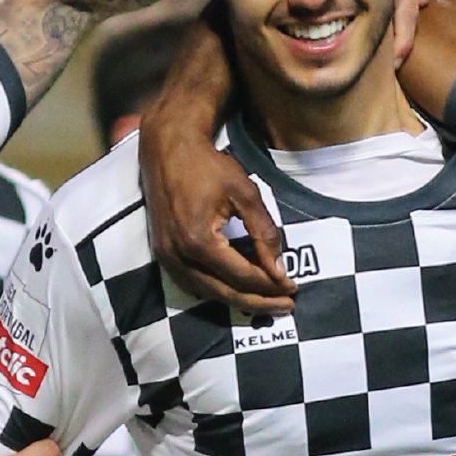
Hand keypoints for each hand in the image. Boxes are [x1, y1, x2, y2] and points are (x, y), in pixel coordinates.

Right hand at [139, 115, 292, 316]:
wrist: (168, 150)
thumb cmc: (208, 166)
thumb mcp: (246, 194)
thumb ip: (264, 233)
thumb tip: (279, 269)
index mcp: (199, 241)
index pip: (242, 276)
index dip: (270, 286)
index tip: (292, 287)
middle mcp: (179, 256)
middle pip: (226, 293)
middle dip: (259, 302)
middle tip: (286, 305)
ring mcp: (167, 258)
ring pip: (209, 294)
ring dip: (239, 301)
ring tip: (267, 301)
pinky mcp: (163, 255)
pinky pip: (193, 285)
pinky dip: (218, 291)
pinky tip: (238, 290)